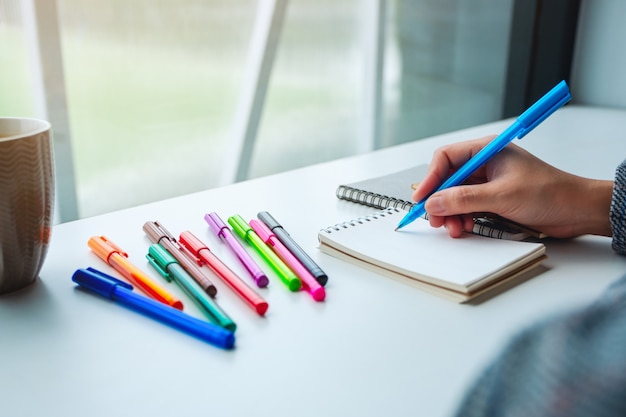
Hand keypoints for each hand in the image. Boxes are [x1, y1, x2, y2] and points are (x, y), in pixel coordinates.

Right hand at [412, 136, 613, 237]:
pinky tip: (465, 228)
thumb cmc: (550, 193)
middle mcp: (485, 164)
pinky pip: (468, 207)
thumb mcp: (501, 196)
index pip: (446, 158)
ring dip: (451, 213)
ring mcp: (489, 182)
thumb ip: (463, 199)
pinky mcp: (494, 199)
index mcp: (487, 151)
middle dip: (440, 200)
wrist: (578, 211)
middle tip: (435, 220)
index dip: (431, 178)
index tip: (422, 199)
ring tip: (454, 229)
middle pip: (449, 179)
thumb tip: (433, 203)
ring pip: (457, 196)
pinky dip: (463, 218)